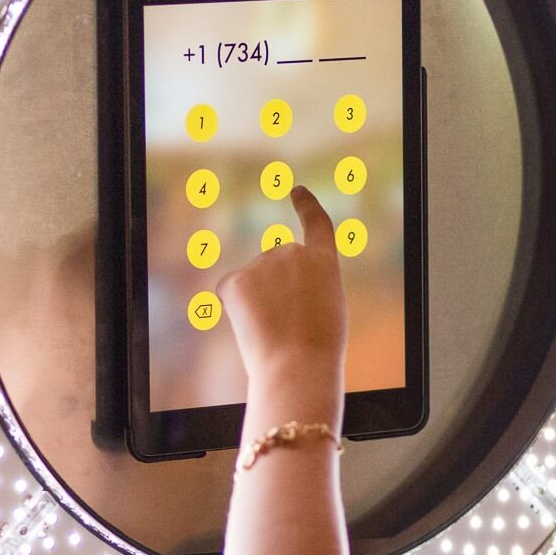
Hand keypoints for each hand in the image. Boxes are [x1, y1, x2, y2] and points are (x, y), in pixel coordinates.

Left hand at [215, 185, 347, 391]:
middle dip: (276, 289)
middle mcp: (292, 252)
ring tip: (274, 330)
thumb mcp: (324, 308)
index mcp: (322, 260)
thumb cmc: (318, 346)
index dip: (306, 205)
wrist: (298, 364)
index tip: (296, 190)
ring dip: (259, 303)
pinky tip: (251, 326)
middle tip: (289, 324)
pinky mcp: (235, 279)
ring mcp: (262, 263)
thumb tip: (270, 287)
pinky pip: (230, 293)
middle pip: (277, 265)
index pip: (316, 223)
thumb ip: (304, 285)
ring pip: (254, 282)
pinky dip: (236, 310)